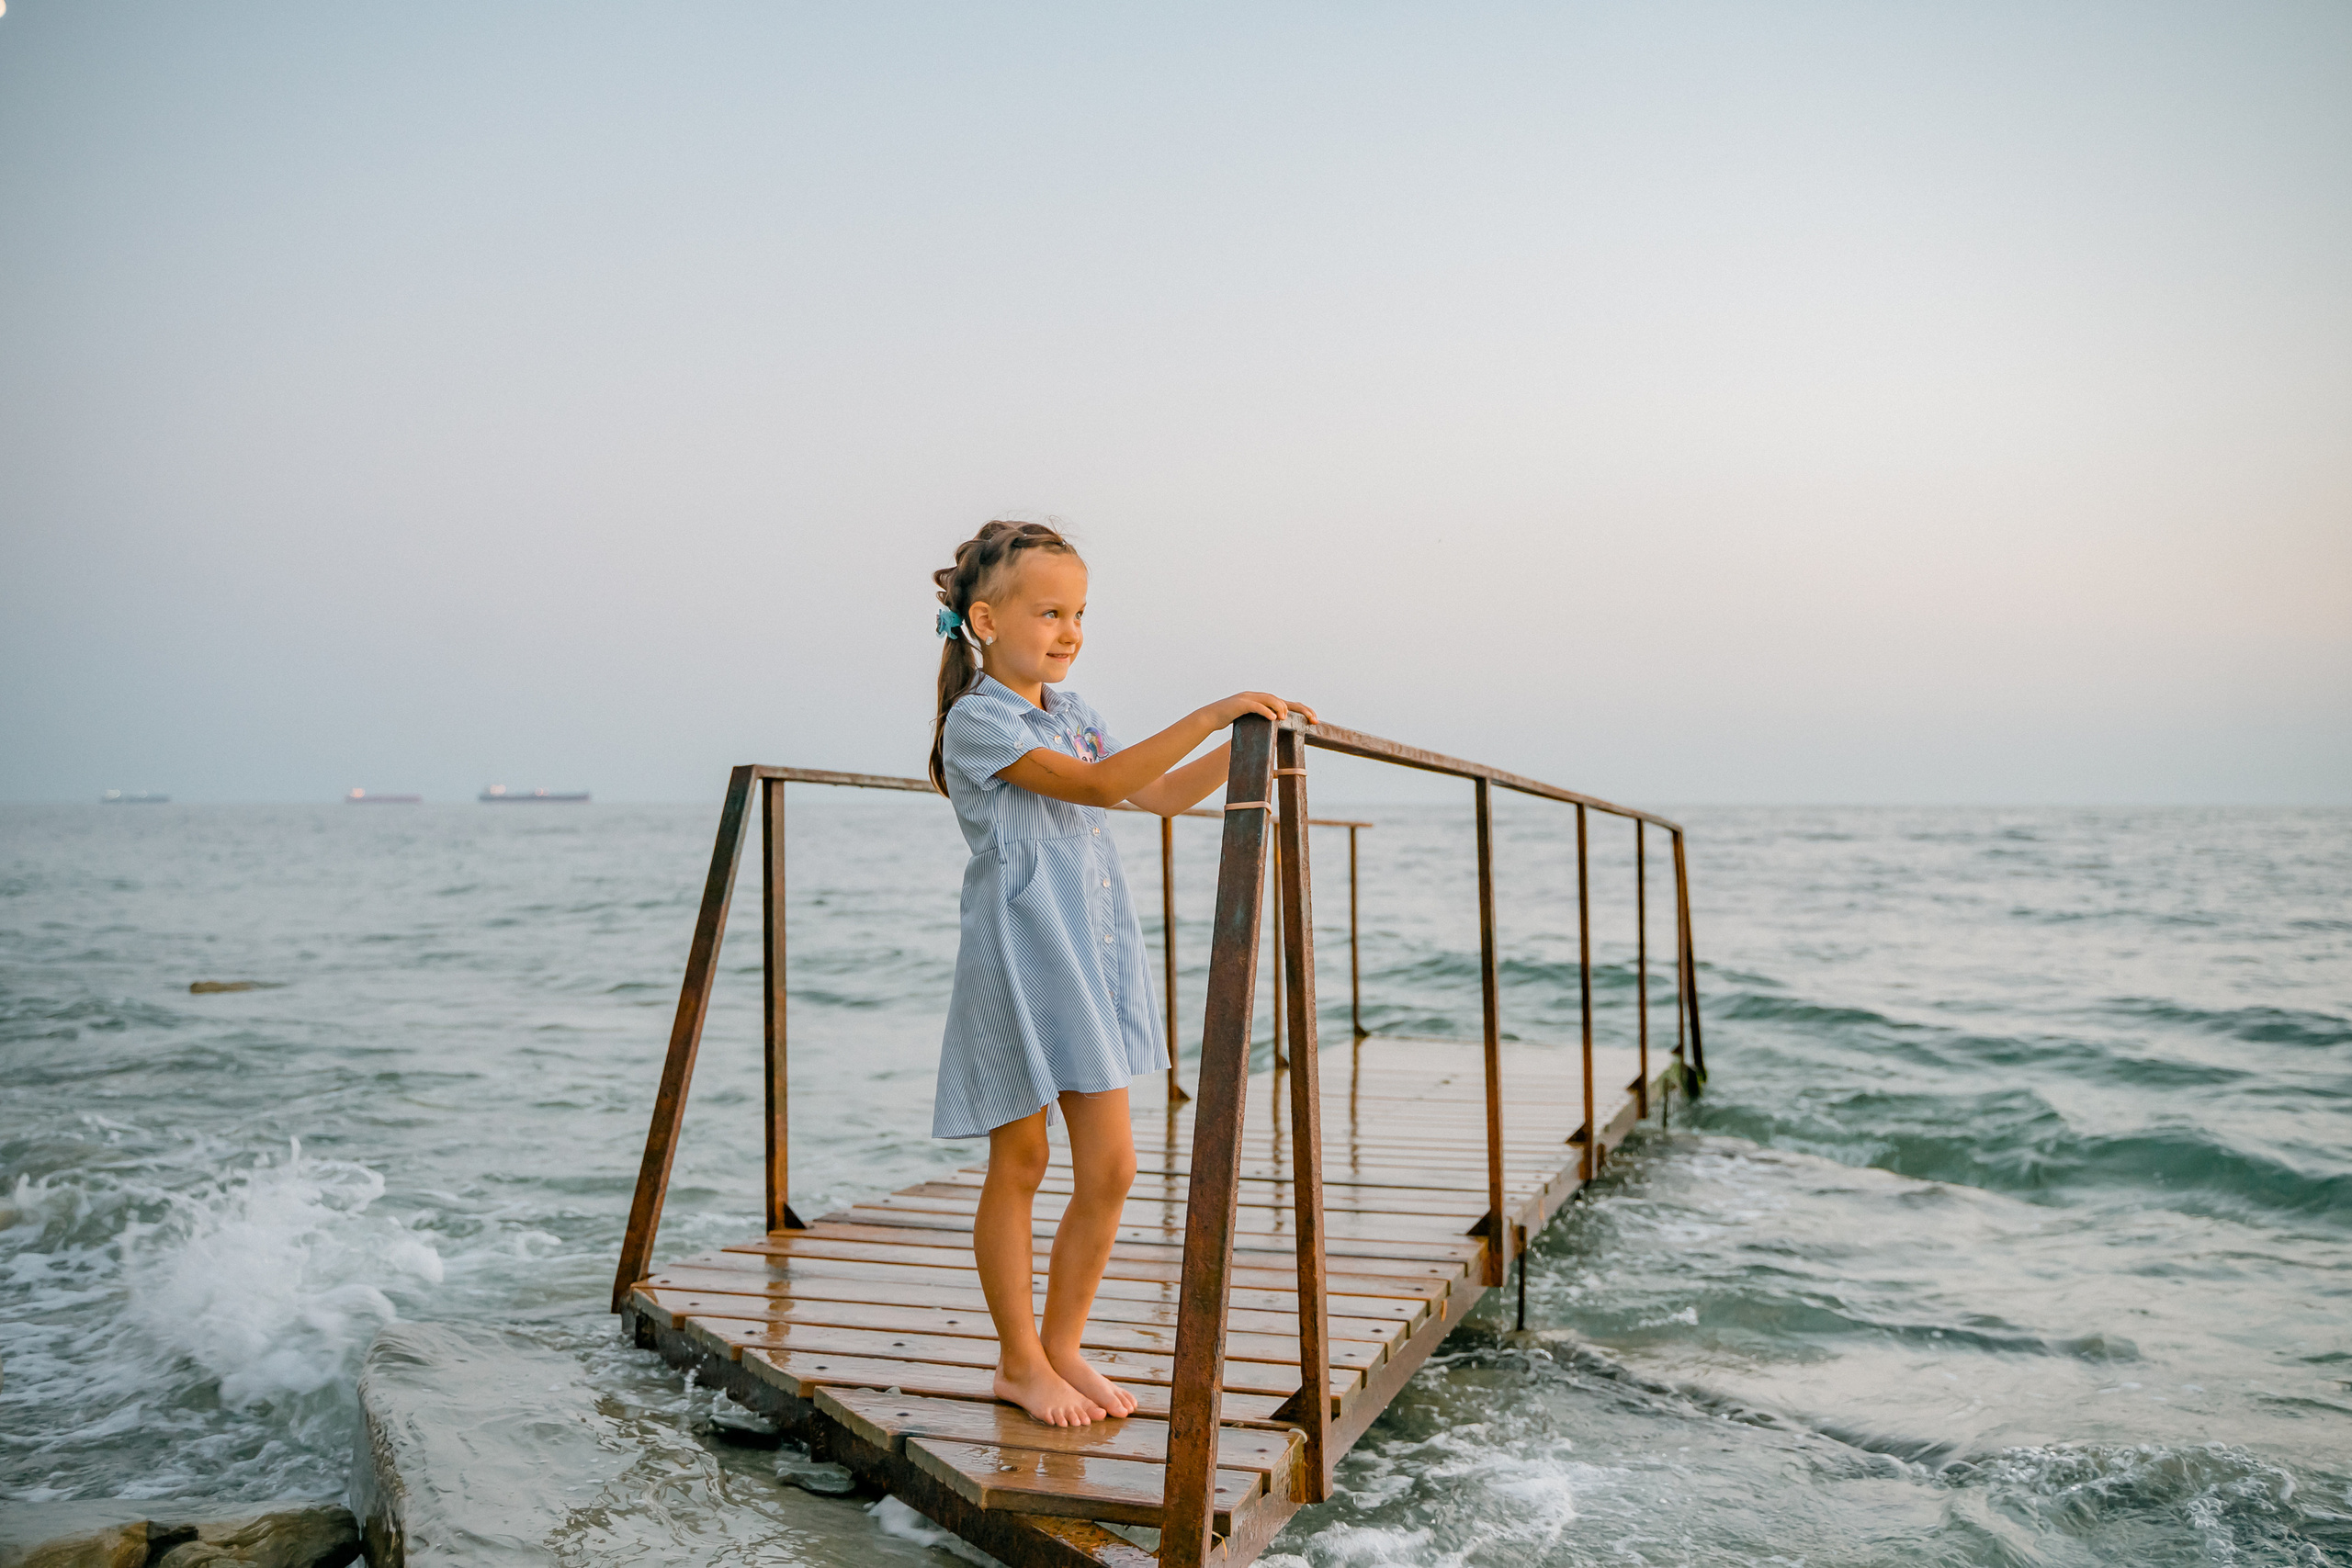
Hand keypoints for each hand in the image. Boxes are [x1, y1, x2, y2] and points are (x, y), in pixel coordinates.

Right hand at [1205, 692, 1319, 726]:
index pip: (1286, 703)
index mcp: (1263, 701)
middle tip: (1313, 719)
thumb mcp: (1251, 726)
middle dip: (1300, 709)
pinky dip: (1265, 710)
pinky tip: (1273, 718)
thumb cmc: (1230, 723)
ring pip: (1270, 699)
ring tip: (1287, 718)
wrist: (1210, 717)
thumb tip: (1278, 746)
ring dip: (1281, 708)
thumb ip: (1263, 730)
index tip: (1315, 720)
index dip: (1302, 710)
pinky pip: (1255, 706)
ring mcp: (1248, 698)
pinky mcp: (1239, 704)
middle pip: (1283, 700)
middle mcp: (1258, 697)